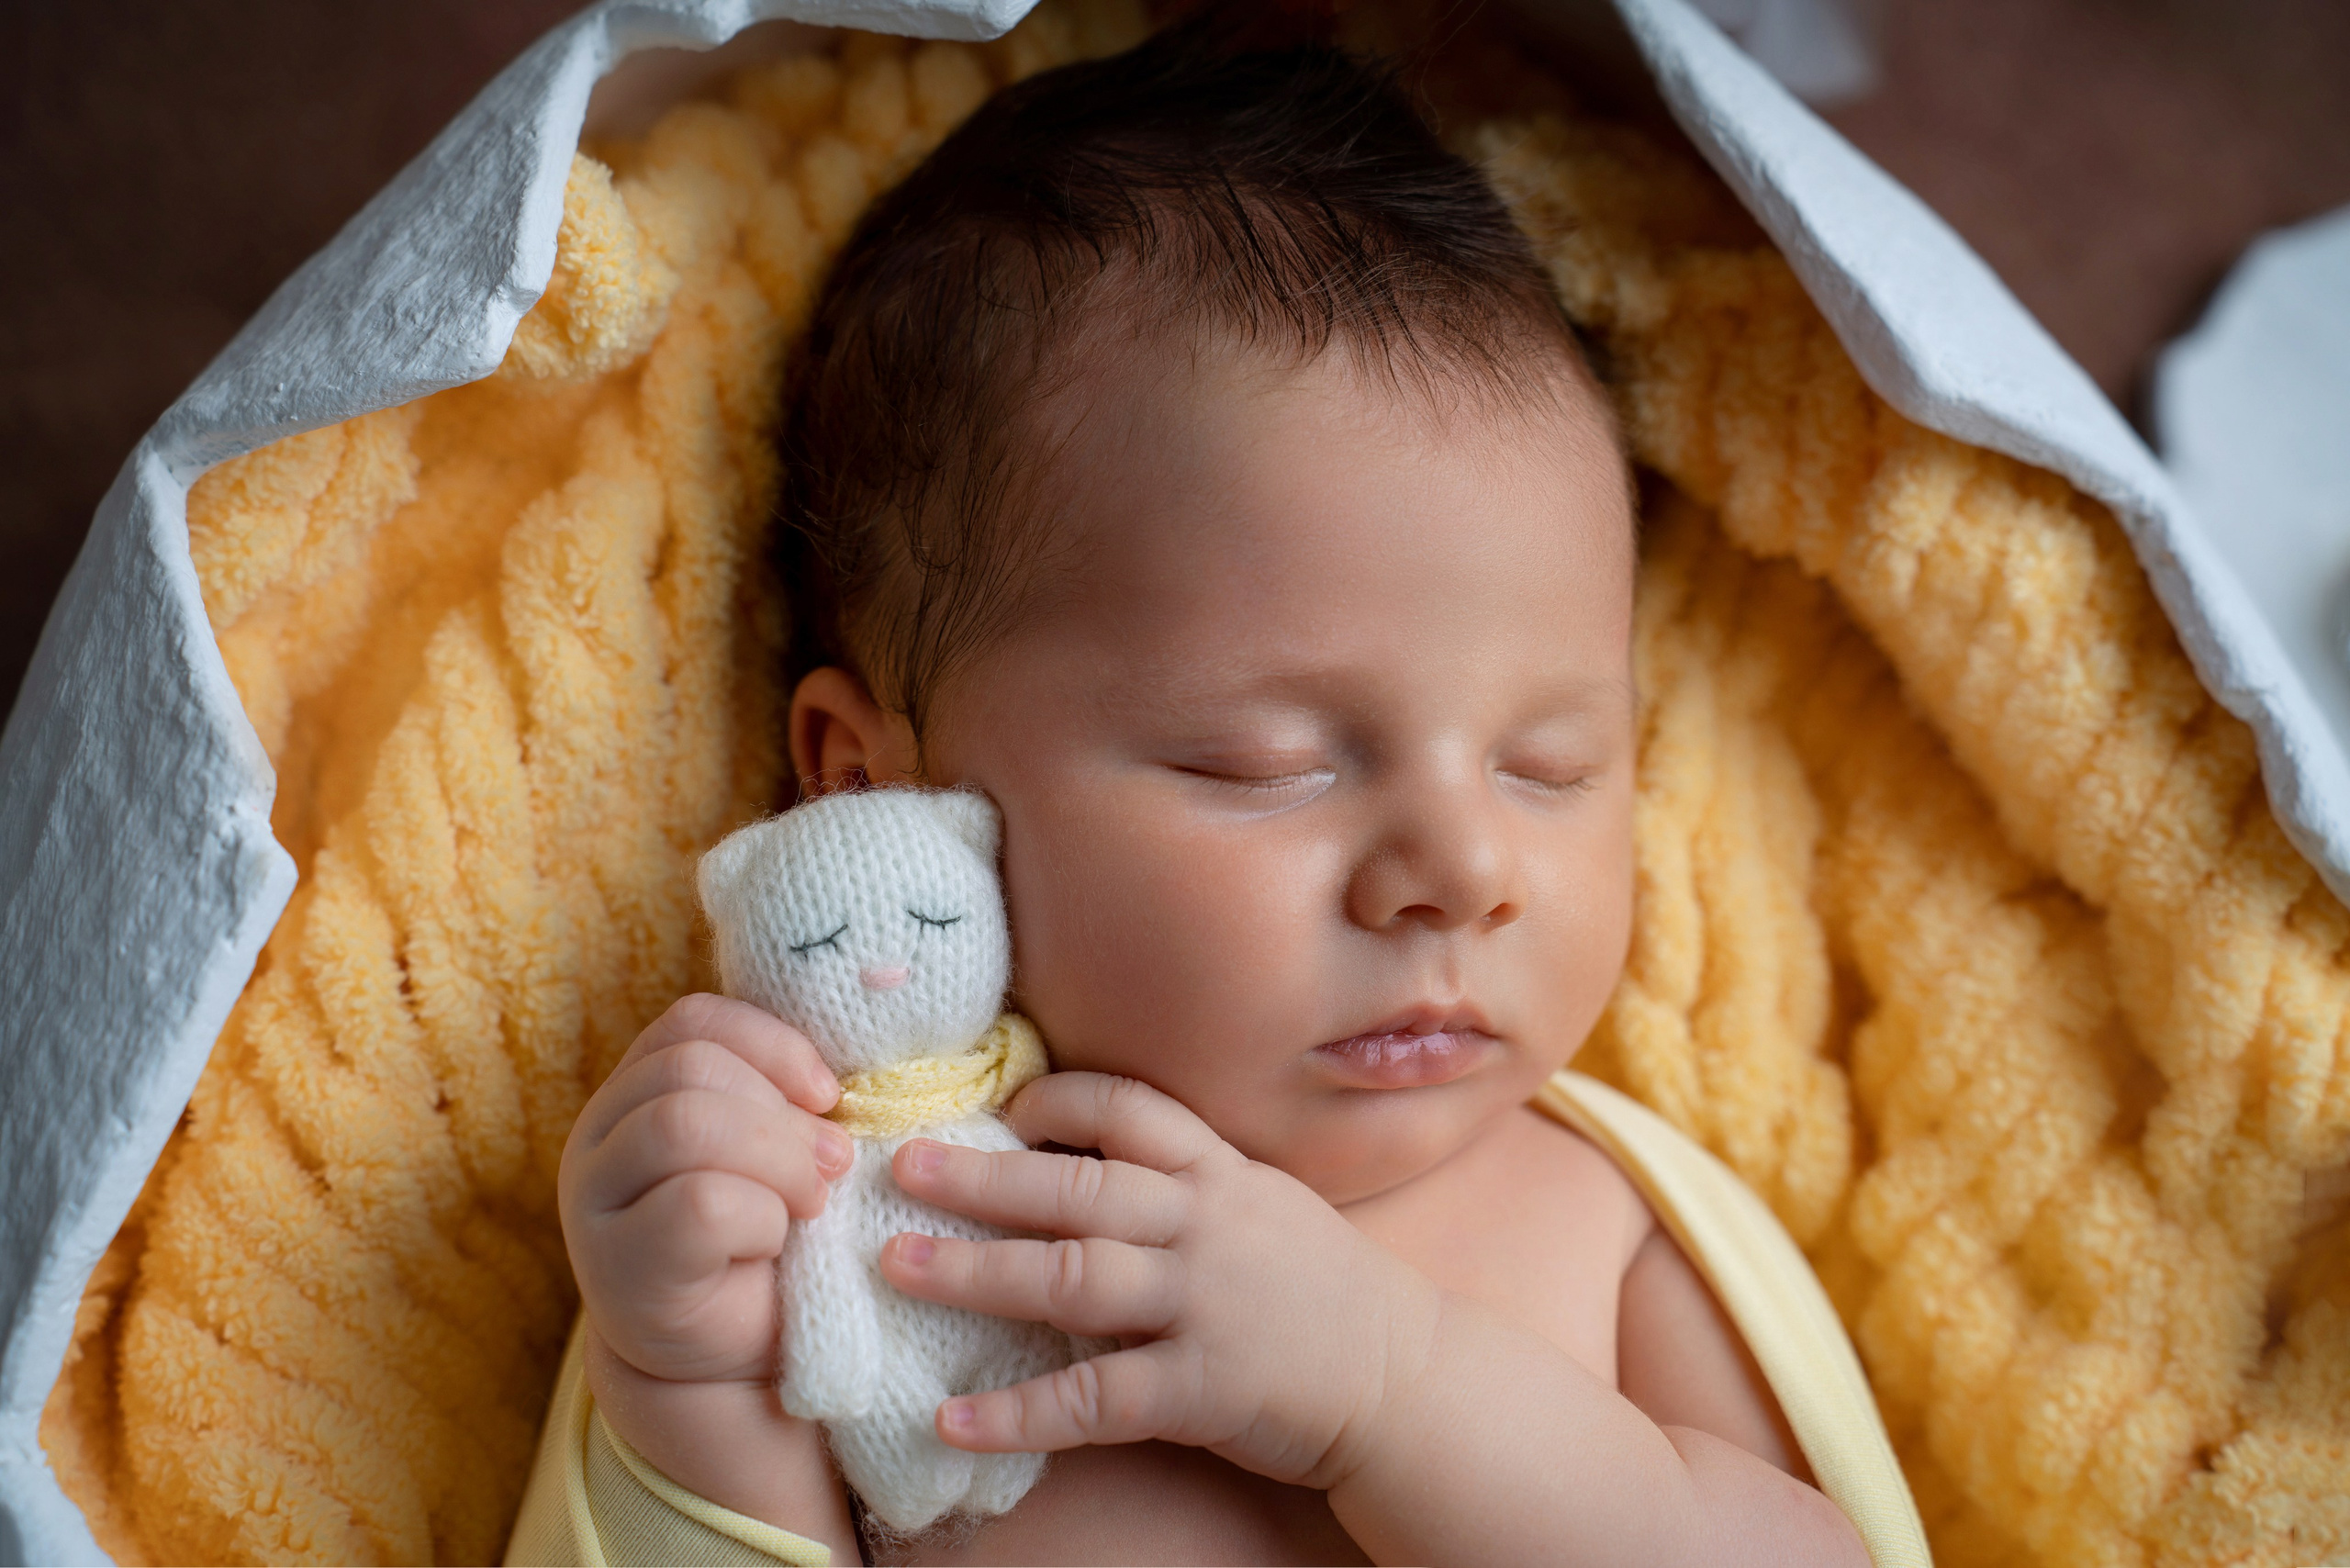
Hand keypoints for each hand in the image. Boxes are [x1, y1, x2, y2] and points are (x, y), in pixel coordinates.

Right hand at [558, 993, 852, 1383]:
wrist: (735, 1361)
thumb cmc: (765, 1241)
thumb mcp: (773, 1150)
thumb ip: (777, 1098)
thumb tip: (832, 1078)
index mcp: (634, 1093)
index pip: (692, 1022)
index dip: (772, 1044)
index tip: (828, 1094)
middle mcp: (597, 1140)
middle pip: (689, 1068)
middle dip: (783, 1113)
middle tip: (834, 1164)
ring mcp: (594, 1205)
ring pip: (685, 1123)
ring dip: (778, 1158)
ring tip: (813, 1201)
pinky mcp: (619, 1270)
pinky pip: (699, 1205)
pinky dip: (760, 1217)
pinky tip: (773, 1245)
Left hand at [875, 1070, 1443, 1490]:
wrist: (1406, 1378)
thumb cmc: (1321, 1288)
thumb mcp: (1263, 1204)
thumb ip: (1186, 1179)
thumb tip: (1083, 1155)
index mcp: (1220, 1174)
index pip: (1131, 1109)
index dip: (1059, 1101)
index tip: (1000, 1106)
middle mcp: (1206, 1226)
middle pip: (1078, 1187)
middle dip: (982, 1176)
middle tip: (902, 1166)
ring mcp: (1204, 1304)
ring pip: (1073, 1277)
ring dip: (978, 1271)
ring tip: (900, 1266)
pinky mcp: (1202, 1387)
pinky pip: (1095, 1398)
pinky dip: (1020, 1411)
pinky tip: (954, 1418)